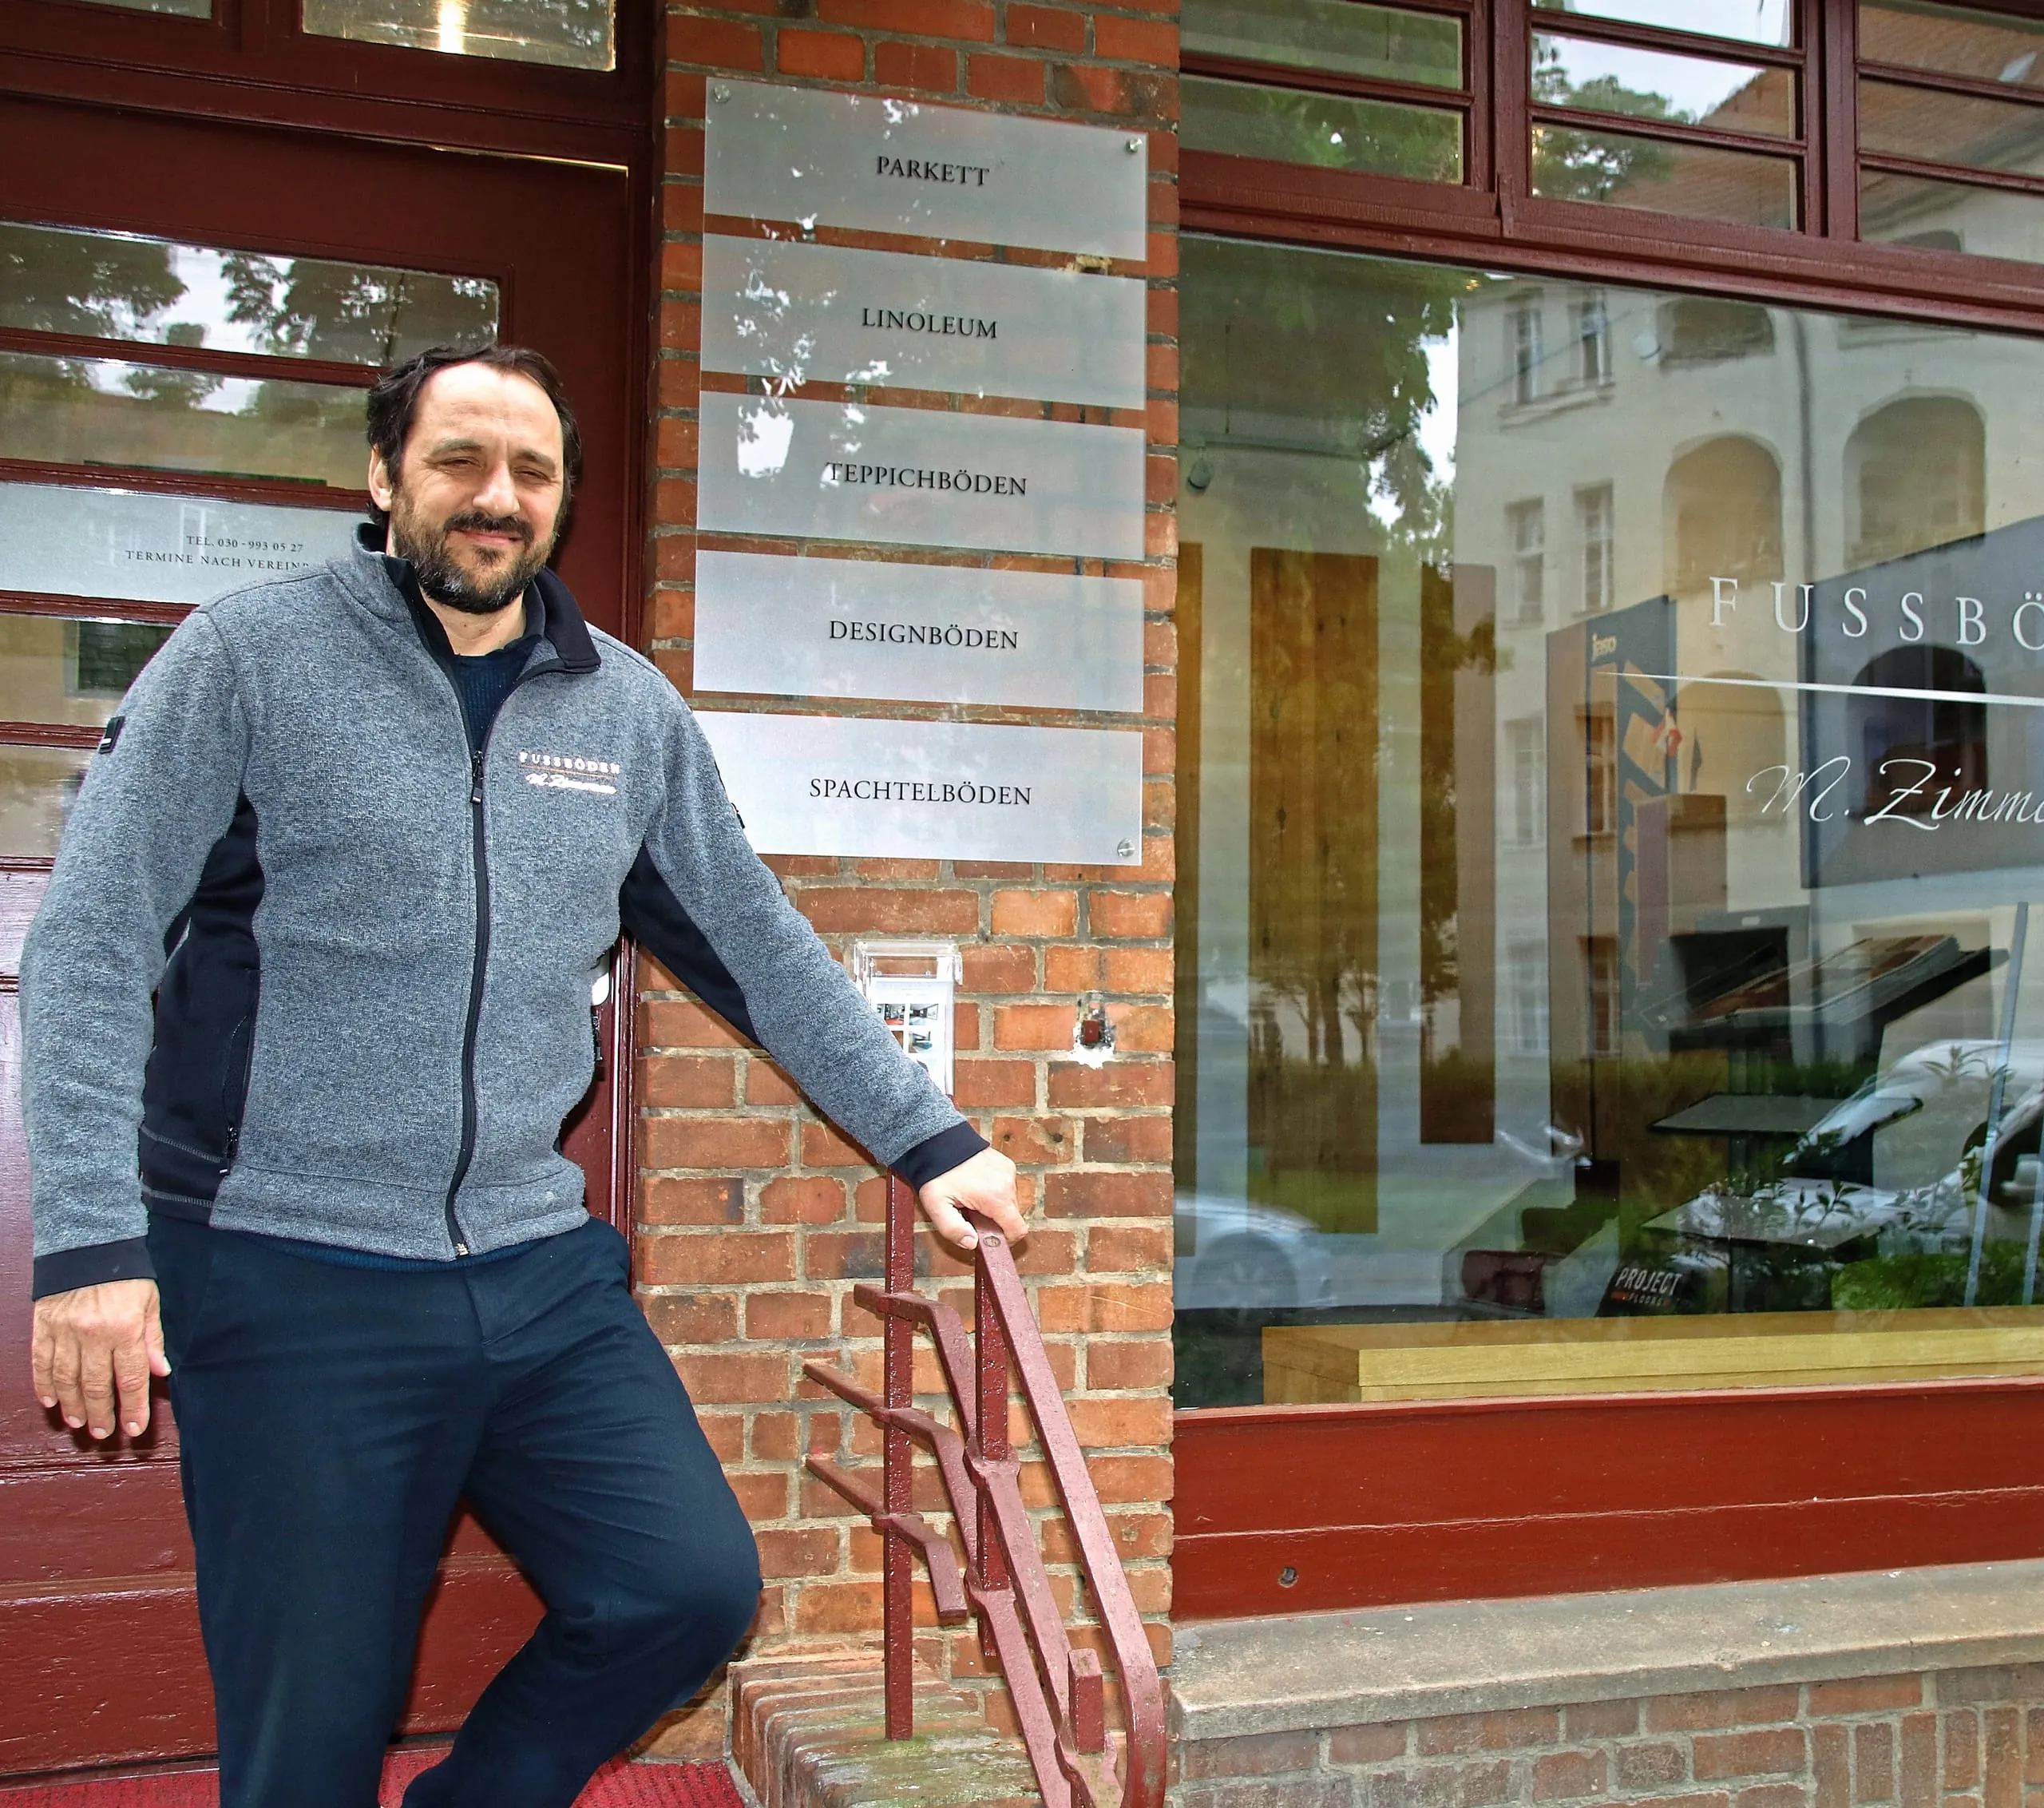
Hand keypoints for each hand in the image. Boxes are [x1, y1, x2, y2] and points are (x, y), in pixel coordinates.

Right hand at [31, 1278, 167, 1439]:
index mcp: (125, 1329)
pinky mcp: (44, 1326)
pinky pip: (41, 1362)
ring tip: (79, 1422)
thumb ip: (153, 1339)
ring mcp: (65, 1332)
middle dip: (101, 1414)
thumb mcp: (150, 1301)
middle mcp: (94, 1335)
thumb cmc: (126, 1273)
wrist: (89, 1243)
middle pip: (96, 1386)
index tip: (133, 1429)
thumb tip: (160, 1372)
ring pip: (66, 1379)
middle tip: (103, 1433)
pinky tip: (51, 1401)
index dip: (132, 1408)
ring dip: (73, 1405)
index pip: (130, 1379)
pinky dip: (44, 1384)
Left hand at [917, 1146, 1026, 1254]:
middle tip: (972, 1216)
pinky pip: (1007, 1187)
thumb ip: (953, 1230)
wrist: (937, 1141)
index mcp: (995, 1197)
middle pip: (1013, 1217)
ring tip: (972, 1200)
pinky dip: (995, 1192)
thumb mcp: (936, 1206)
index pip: (1018, 1229)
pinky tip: (976, 1187)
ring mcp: (1008, 1171)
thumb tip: (972, 1243)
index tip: (990, 1238)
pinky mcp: (1006, 1164)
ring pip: (1010, 1202)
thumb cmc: (937, 1173)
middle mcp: (1007, 1183)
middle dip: (996, 1222)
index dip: (1006, 1240)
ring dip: (995, 1207)